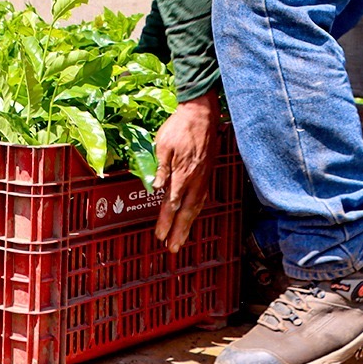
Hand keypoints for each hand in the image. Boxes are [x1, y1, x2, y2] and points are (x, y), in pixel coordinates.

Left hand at [152, 90, 221, 253]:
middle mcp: (195, 180)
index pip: (172, 204)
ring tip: (181, 240)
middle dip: (179, 232)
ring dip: (188, 226)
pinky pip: (201, 198)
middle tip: (172, 249)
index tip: (159, 236)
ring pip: (196, 208)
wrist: (202, 114)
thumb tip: (155, 187)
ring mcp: (203, 178)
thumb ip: (161, 168)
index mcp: (183, 174)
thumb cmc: (179, 127)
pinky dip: (195, 212)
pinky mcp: (207, 173)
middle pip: (186, 212)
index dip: (165, 222)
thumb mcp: (163, 144)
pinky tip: (192, 216)